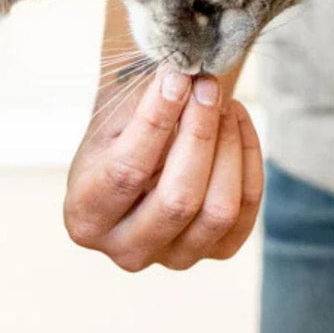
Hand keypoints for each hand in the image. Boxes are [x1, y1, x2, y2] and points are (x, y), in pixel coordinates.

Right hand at [63, 64, 263, 271]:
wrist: (141, 155)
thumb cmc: (122, 132)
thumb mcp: (118, 117)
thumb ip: (146, 103)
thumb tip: (185, 73)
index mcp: (85, 217)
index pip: (126, 172)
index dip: (155, 121)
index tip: (175, 76)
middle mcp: (126, 250)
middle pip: (178, 200)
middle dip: (199, 134)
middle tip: (206, 86)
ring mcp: (175, 259)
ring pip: (219, 210)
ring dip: (228, 146)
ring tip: (221, 102)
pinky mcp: (216, 253)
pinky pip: (246, 210)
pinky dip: (248, 159)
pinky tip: (236, 122)